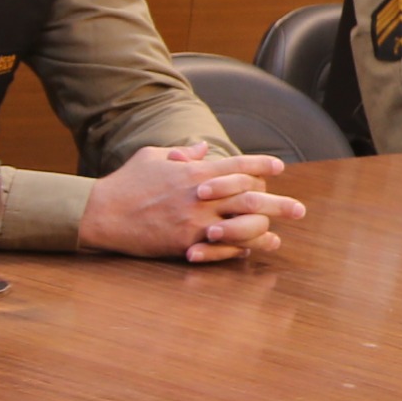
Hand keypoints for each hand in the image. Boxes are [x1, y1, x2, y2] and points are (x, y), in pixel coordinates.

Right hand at [81, 141, 301, 263]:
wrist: (101, 213)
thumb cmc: (125, 182)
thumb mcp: (153, 157)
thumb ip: (180, 153)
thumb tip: (199, 148)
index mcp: (195, 172)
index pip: (238, 166)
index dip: (261, 166)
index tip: (279, 167)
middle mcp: (200, 196)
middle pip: (250, 199)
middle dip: (278, 204)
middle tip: (300, 210)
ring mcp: (194, 221)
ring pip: (241, 226)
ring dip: (264, 232)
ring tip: (279, 236)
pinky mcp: (184, 243)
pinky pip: (220, 248)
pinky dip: (238, 249)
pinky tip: (251, 251)